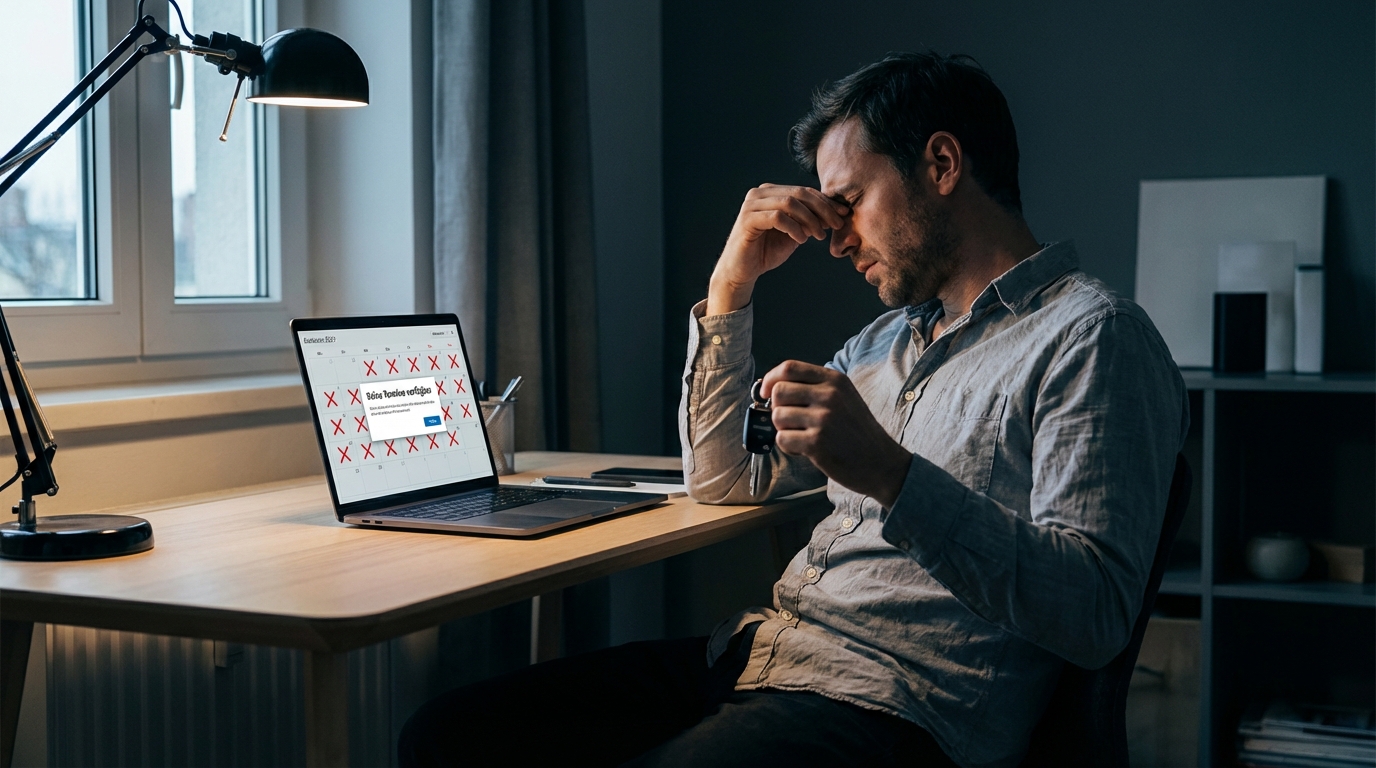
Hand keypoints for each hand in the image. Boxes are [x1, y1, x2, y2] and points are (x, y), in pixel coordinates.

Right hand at [707, 185, 848, 315]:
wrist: (741, 270)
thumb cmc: (766, 251)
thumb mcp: (794, 233)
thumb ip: (809, 220)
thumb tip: (835, 212)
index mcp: (771, 192)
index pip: (804, 191)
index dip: (826, 202)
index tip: (843, 214)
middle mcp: (760, 193)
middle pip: (799, 193)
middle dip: (822, 209)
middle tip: (836, 225)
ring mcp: (752, 205)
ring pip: (789, 202)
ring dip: (810, 219)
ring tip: (818, 236)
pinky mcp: (747, 219)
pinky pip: (777, 217)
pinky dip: (794, 228)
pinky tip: (801, 240)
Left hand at [762, 361, 911, 507]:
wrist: (881, 463)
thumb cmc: (857, 432)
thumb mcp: (844, 397)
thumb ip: (814, 388)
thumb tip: (771, 387)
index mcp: (835, 380)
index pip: (789, 367)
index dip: (770, 379)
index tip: (766, 392)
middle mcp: (830, 395)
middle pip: (778, 391)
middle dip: (777, 408)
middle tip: (791, 421)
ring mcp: (824, 419)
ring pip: (777, 416)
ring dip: (784, 429)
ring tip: (803, 436)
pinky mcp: (817, 443)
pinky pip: (782, 439)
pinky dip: (789, 447)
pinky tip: (805, 449)